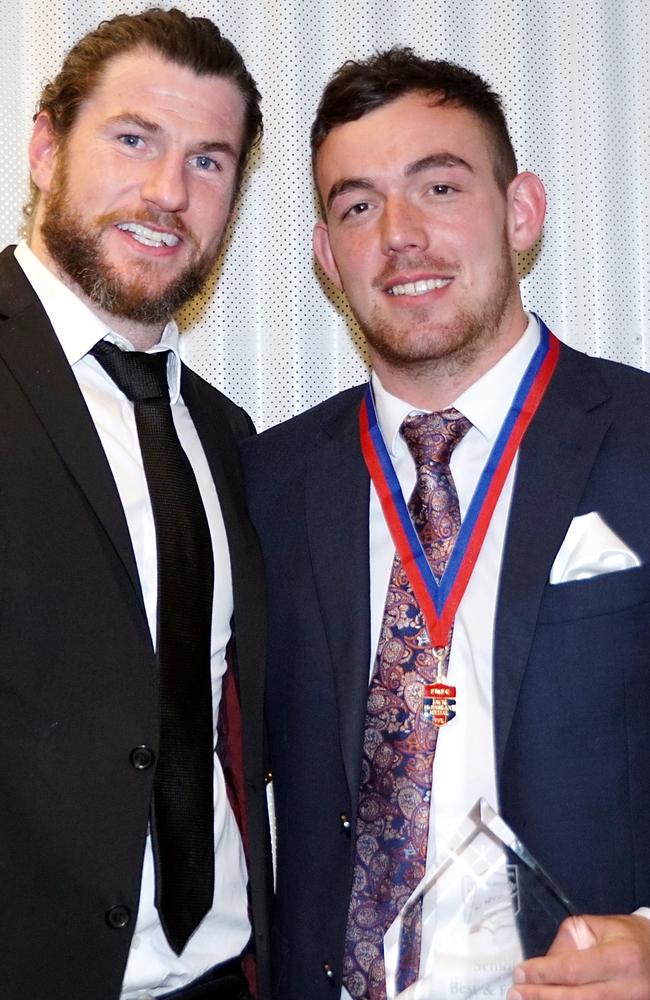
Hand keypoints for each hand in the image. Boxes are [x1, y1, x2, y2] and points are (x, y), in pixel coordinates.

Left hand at [507, 914, 649, 998]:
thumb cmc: (627, 936)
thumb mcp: (599, 927)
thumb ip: (570, 943)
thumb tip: (544, 964)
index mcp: (620, 958)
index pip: (574, 969)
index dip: (544, 973)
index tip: (520, 973)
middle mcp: (628, 989)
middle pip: (576, 999)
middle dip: (541, 996)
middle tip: (515, 993)